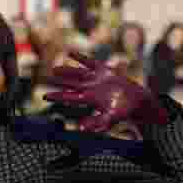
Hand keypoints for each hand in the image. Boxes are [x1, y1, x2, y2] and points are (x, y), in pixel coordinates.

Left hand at [45, 52, 169, 132]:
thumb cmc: (124, 111)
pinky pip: (90, 62)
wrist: (137, 101)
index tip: (45, 97)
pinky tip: (70, 52)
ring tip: (55, 68)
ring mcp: (97, 79)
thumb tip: (83, 129)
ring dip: (67, 70)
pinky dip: (80, 57)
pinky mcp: (105, 71)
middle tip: (46, 79)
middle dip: (59, 82)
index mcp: (89, 99)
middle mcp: (90, 88)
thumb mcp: (111, 118)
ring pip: (78, 73)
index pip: (69, 97)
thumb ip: (99, 124)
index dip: (56, 96)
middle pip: (70, 84)